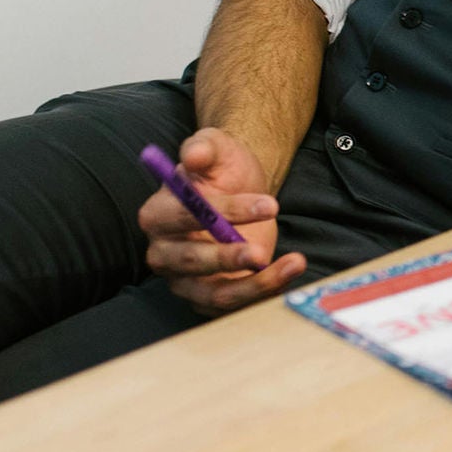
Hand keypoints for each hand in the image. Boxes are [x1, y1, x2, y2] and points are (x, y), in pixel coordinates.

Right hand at [138, 128, 306, 315]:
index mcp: (157, 215)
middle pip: (190, 262)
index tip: (270, 205)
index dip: (227, 212)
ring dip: (254, 284)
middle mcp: (164, 252)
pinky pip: (234, 303)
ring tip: (293, 263)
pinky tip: (289, 271)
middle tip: (261, 252)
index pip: (185, 216)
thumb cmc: (222, 171)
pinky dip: (264, 292)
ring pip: (213, 292)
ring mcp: (184, 279)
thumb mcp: (216, 148)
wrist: (242, 190)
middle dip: (227, 258)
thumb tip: (193, 153)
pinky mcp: (209, 296)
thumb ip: (204, 147)